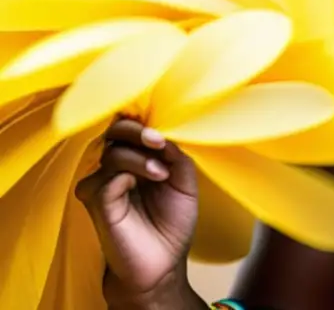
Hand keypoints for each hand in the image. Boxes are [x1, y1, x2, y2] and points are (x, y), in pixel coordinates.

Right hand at [76, 119, 198, 304]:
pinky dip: (130, 174)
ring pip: (113, 154)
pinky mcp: (96, 203)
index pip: (131, 128)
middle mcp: (115, 167)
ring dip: (141, 157)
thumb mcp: (185, 182)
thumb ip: (177, 155)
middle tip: (158, 140)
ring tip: (162, 173)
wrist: (164, 264)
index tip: (166, 128)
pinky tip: (152, 180)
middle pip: (115, 132)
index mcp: (136, 158)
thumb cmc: (172, 223)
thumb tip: (166, 132)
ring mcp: (102, 184)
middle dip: (138, 131)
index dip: (146, 122)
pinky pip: (107, 178)